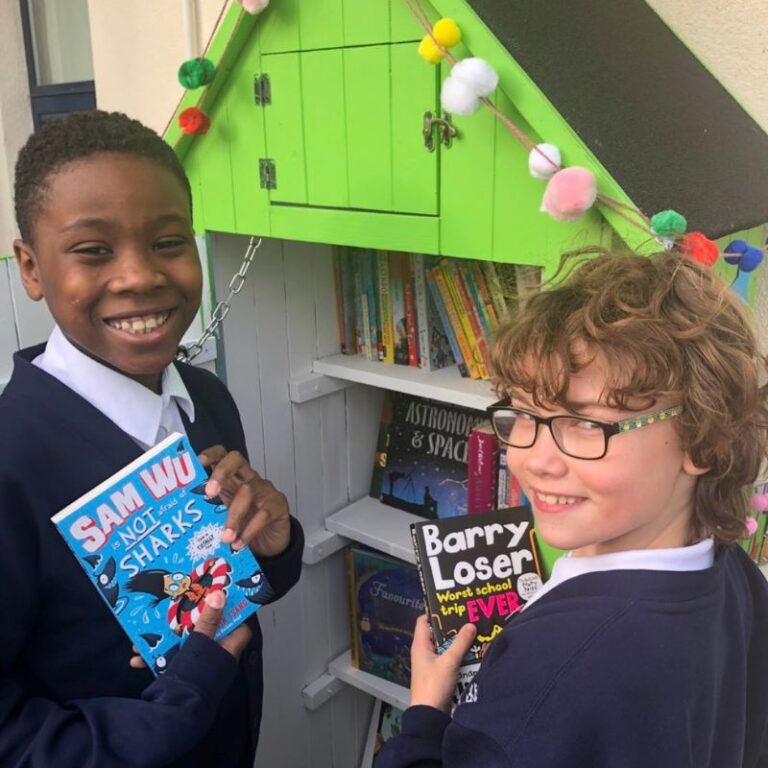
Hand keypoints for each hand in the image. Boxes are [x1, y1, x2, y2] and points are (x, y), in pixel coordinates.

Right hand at [129, 591, 251, 668]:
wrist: (174, 716)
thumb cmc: (194, 679)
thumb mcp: (201, 644)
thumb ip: (209, 620)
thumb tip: (220, 595)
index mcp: (228, 648)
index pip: (238, 625)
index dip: (231, 609)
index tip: (216, 594)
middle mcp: (216, 657)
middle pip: (205, 630)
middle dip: (186, 620)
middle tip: (173, 606)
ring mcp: (198, 667)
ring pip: (182, 645)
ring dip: (163, 638)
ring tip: (145, 634)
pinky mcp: (182, 676)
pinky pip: (169, 661)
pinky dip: (155, 657)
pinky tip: (137, 656)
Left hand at [199, 446, 290, 557]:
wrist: (271, 544)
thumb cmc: (243, 526)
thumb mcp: (223, 517)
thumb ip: (209, 513)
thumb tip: (179, 521)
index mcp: (231, 479)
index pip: (222, 455)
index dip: (210, 455)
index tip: (198, 463)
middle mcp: (248, 479)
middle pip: (236, 460)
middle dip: (221, 472)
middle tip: (210, 492)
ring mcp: (265, 490)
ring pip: (248, 491)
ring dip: (234, 516)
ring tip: (225, 537)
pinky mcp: (278, 505)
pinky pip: (263, 514)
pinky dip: (249, 531)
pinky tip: (239, 544)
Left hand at [409, 615, 476, 712]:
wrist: (430, 716)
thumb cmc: (434, 685)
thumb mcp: (449, 662)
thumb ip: (460, 643)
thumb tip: (470, 624)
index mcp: (420, 644)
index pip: (424, 620)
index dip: (435, 612)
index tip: (451, 606)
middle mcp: (424, 651)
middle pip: (437, 632)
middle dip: (452, 626)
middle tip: (468, 617)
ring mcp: (431, 663)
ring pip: (445, 646)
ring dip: (457, 641)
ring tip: (474, 631)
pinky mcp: (439, 673)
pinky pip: (449, 658)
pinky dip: (459, 653)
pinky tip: (473, 651)